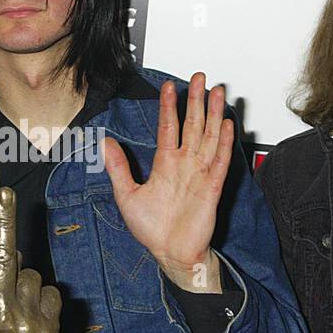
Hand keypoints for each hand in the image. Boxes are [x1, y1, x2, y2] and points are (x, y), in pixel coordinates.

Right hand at [0, 188, 61, 332]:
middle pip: (4, 257)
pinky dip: (43, 298)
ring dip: (25, 281)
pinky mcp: (50, 327)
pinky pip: (51, 291)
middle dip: (4, 222)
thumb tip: (1, 250)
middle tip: (6, 193)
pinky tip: (34, 315)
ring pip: (31, 274)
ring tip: (16, 307)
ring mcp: (27, 321)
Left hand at [101, 73, 234, 293]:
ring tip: (217, 93)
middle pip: (192, 125)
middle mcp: (185, 165)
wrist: (171, 254)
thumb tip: (106, 143)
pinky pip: (220, 162)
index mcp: (165, 164)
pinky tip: (227, 126)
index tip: (169, 87)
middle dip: (196, 101)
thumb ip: (118, 168)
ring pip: (209, 137)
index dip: (168, 107)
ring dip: (213, 115)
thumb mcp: (126, 195)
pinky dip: (224, 144)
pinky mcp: (212, 189)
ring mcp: (200, 174)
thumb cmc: (153, 230)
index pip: (168, 127)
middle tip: (200, 78)